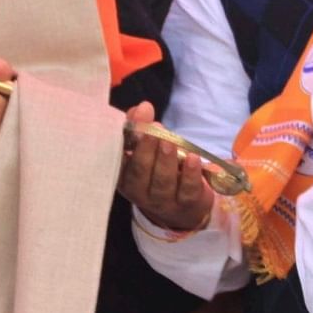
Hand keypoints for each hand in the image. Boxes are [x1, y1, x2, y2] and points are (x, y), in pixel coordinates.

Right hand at [118, 102, 214, 232]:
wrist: (183, 205)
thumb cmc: (158, 168)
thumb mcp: (147, 148)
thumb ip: (140, 127)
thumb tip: (141, 108)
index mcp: (124, 175)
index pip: (120, 159)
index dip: (125, 140)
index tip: (134, 121)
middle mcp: (139, 191)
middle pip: (140, 172)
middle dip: (146, 150)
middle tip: (153, 131)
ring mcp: (163, 201)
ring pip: (163, 182)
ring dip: (166, 160)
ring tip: (169, 142)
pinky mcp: (186, 204)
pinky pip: (188, 190)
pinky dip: (190, 174)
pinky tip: (192, 158)